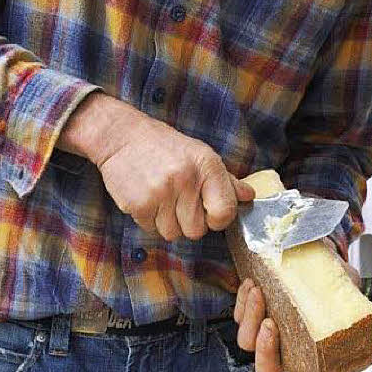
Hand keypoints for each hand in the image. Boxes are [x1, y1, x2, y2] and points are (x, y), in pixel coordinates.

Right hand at [60, 94, 253, 240]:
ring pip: (172, 234)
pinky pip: (151, 230)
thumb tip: (249, 196)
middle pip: (197, 231)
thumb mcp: (200, 155)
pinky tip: (146, 197)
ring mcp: (161, 192)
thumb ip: (226, 180)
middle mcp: (186, 179)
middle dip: (188, 222)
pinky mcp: (138, 203)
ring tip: (161, 197)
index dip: (218, 219)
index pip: (225, 212)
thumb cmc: (165, 148)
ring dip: (167, 222)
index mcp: (207, 166)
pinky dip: (148, 219)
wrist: (122, 137)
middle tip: (178, 201)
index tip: (208, 212)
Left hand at [234, 242, 359, 371]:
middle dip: (265, 350)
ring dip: (250, 319)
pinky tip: (251, 284)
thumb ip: (350, 295)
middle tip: (271, 324)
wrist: (313, 251)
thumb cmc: (331, 276)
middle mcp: (286, 347)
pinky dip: (242, 301)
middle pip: (267, 368)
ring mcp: (265, 331)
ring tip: (258, 292)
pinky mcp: (250, 311)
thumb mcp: (347, 284)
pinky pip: (238, 314)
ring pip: (247, 340)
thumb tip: (351, 304)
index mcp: (311, 349)